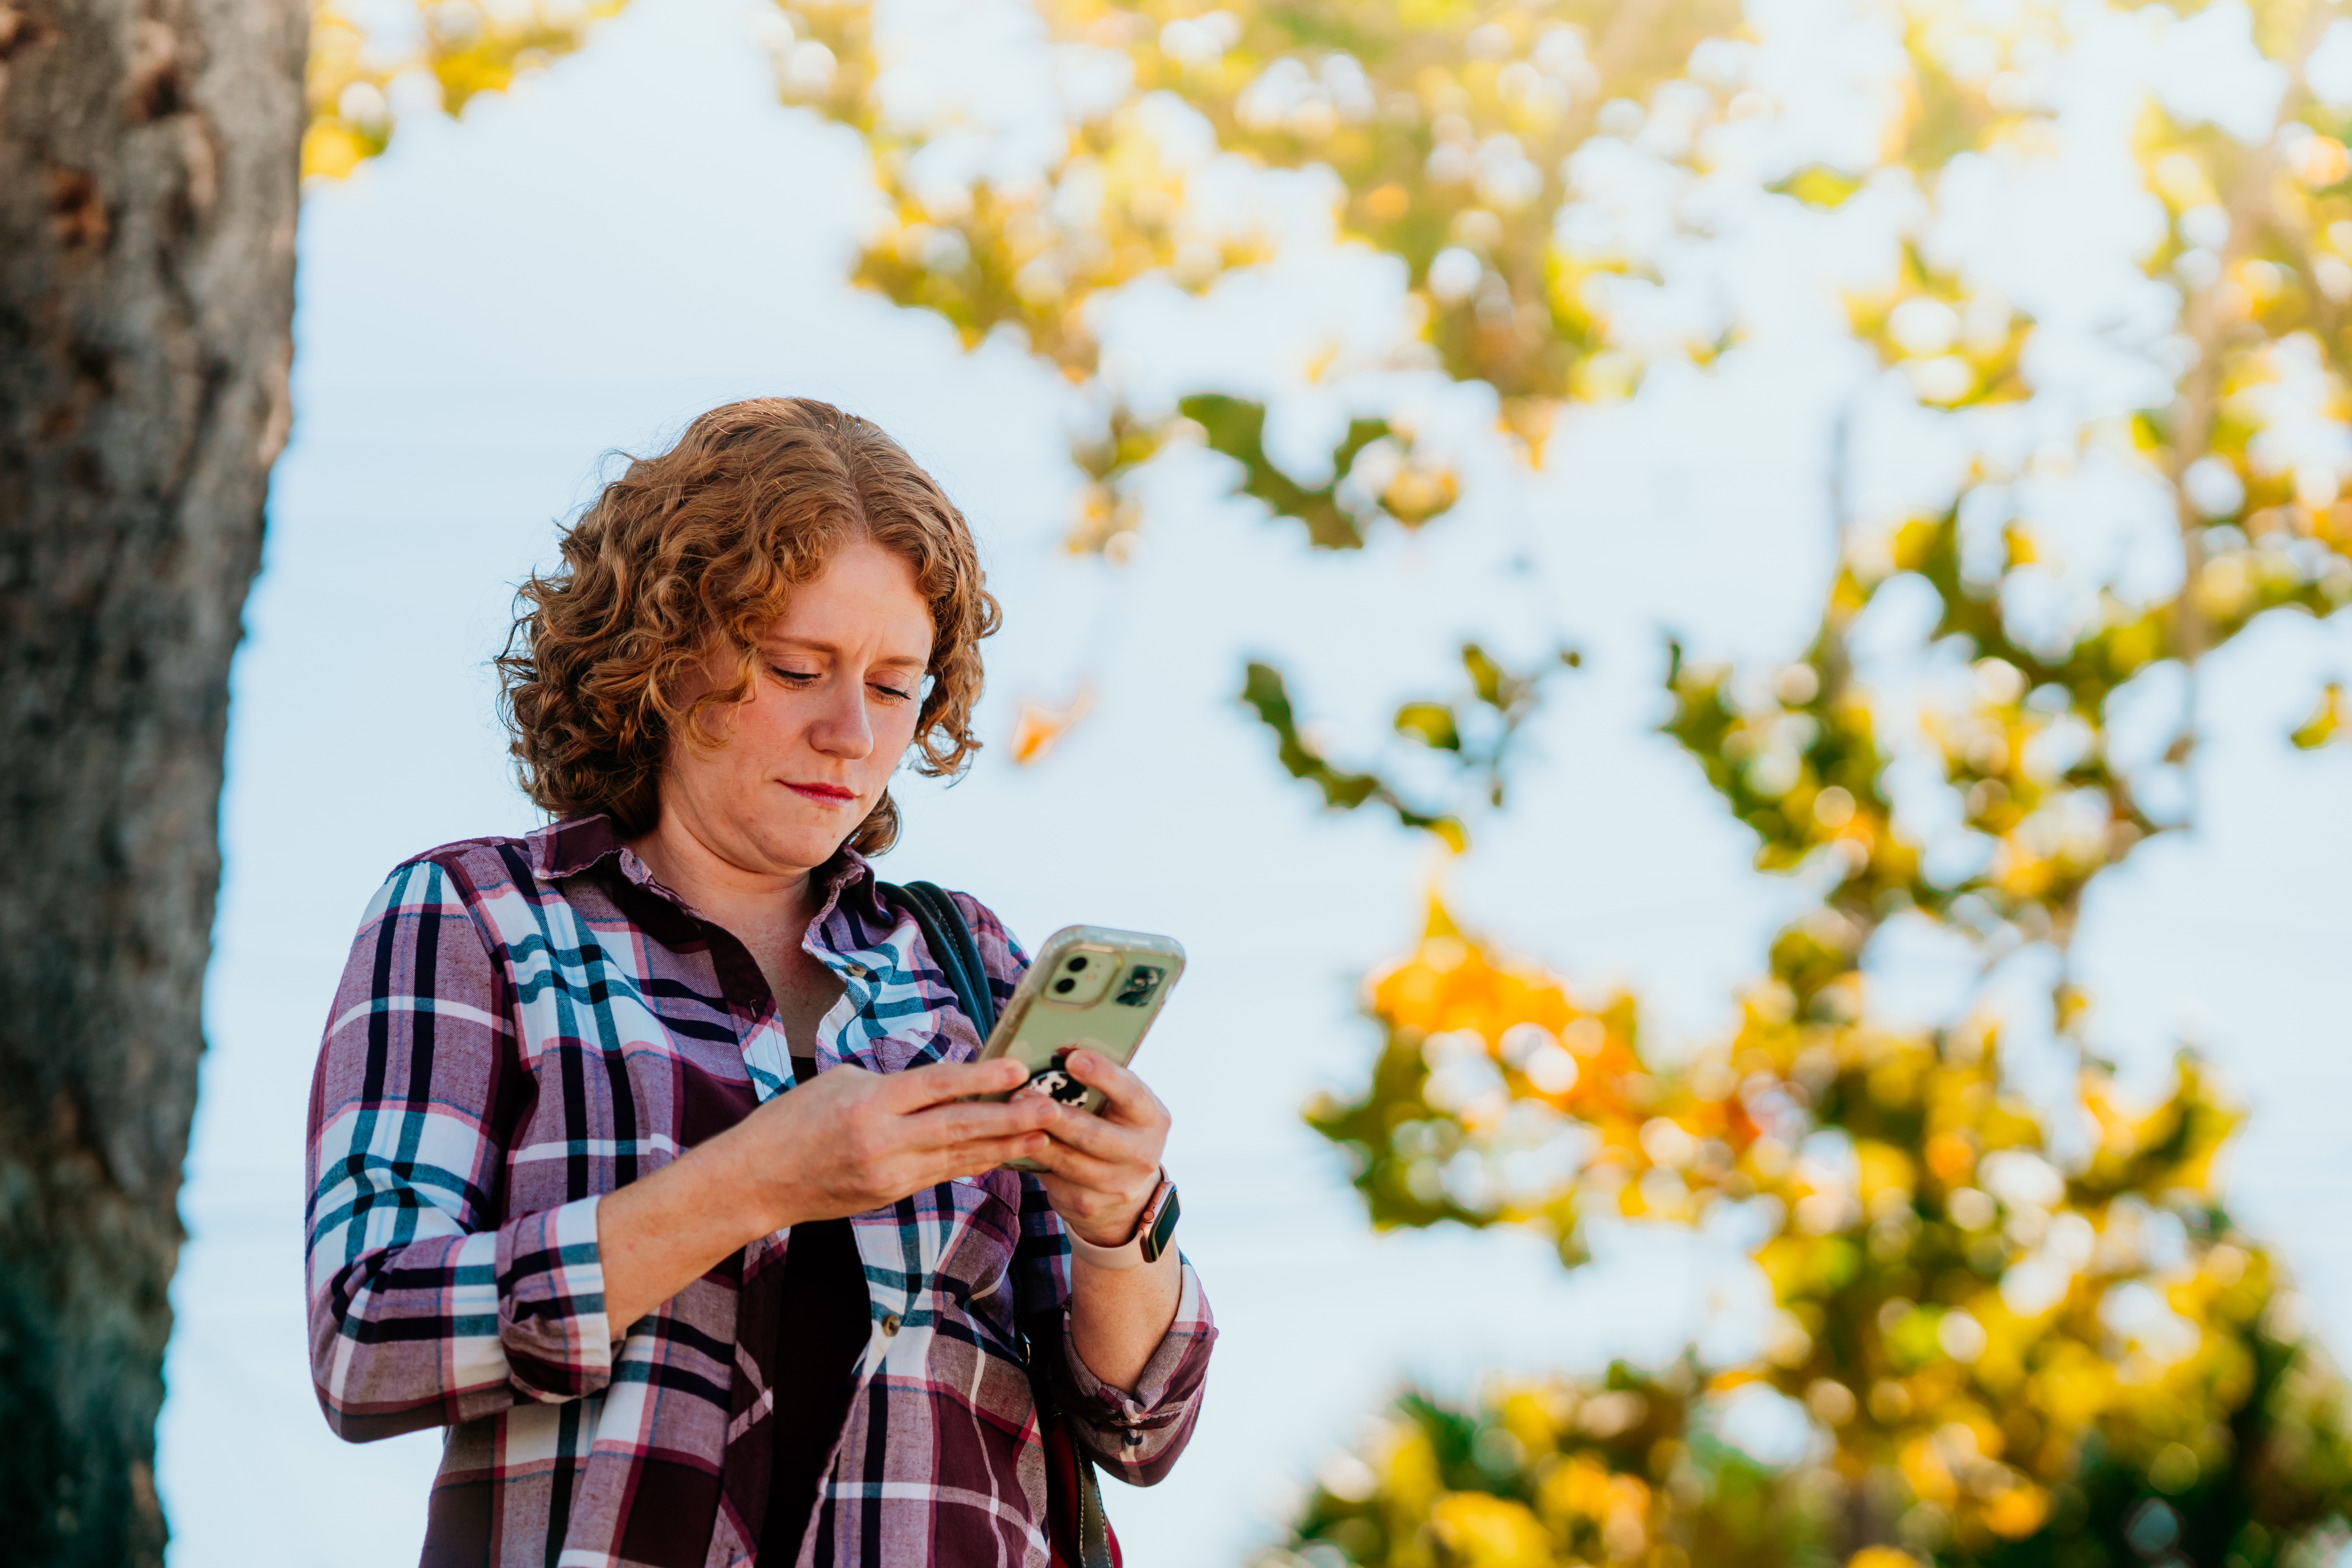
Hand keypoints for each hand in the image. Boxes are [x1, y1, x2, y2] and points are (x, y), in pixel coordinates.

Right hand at [737, 1056, 1058, 1229]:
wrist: (755, 1181)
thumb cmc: (791, 1120)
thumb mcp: (839, 1083)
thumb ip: (891, 1086)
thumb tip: (934, 1087)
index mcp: (870, 1103)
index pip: (937, 1085)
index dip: (982, 1076)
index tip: (1018, 1067)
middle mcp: (884, 1141)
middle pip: (959, 1125)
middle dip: (1009, 1117)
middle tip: (1051, 1107)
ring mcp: (888, 1173)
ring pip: (956, 1155)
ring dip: (1002, 1145)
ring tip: (1042, 1135)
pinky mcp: (889, 1195)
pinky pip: (939, 1173)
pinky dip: (972, 1162)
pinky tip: (1000, 1155)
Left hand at [1024, 1049, 1170, 1248]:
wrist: (1126, 1194)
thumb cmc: (1116, 1130)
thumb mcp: (1121, 1107)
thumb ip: (1101, 1084)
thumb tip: (1059, 1049)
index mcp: (1152, 1119)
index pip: (1131, 1094)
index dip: (1103, 1075)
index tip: (1072, 1058)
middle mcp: (1142, 1154)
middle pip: (1093, 1134)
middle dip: (1055, 1114)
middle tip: (1022, 1094)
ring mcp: (1117, 1185)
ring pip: (1068, 1161)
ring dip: (1035, 1139)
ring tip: (1011, 1117)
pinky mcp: (1088, 1205)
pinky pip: (1053, 1181)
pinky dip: (1031, 1161)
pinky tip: (1013, 1145)